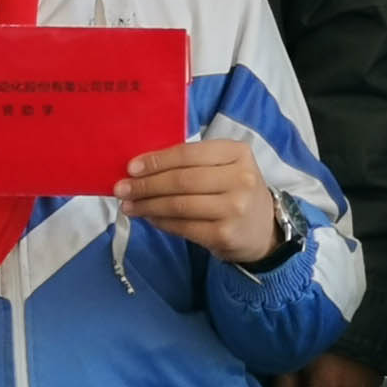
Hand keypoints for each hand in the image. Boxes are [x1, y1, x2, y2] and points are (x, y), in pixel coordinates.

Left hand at [122, 136, 279, 264]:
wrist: (263, 230)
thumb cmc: (235, 191)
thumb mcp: (225, 167)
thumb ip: (192, 163)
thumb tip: (142, 168)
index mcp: (238, 153)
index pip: (189, 153)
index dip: (157, 161)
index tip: (131, 167)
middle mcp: (240, 178)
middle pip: (182, 180)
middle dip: (146, 185)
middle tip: (122, 189)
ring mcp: (234, 208)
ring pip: (179, 205)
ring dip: (148, 205)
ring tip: (129, 205)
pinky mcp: (225, 234)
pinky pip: (182, 226)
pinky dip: (160, 221)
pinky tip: (149, 217)